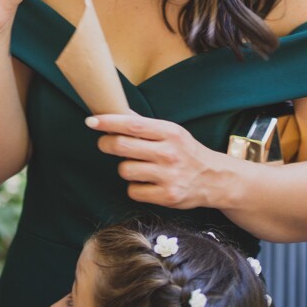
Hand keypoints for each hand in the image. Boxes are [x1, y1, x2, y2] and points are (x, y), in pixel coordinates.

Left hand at [88, 114, 221, 209]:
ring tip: (139, 166)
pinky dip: (136, 187)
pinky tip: (147, 183)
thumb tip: (116, 110)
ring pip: (125, 170)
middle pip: (122, 146)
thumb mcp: (172, 132)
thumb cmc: (187, 152)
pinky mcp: (167, 196)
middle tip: (105, 143)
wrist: (215, 178)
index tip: (91, 121)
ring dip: (126, 168)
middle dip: (107, 144)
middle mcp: (169, 153)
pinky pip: (133, 191)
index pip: (132, 124)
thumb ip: (145, 125)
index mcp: (170, 132)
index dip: (108, 122)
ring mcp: (168, 176)